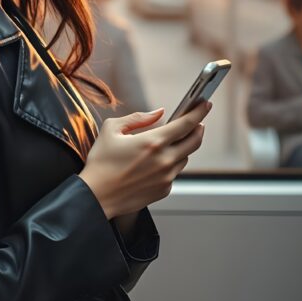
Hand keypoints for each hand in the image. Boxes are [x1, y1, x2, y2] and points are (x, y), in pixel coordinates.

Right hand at [78, 102, 210, 219]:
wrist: (96, 197)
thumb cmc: (101, 163)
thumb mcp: (112, 130)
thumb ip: (138, 118)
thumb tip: (158, 113)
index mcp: (153, 142)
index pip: (186, 124)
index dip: (199, 112)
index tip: (205, 104)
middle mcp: (164, 160)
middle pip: (194, 141)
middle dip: (199, 128)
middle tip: (197, 123)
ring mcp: (166, 177)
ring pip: (184, 157)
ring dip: (182, 147)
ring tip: (169, 143)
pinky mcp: (164, 190)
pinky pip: (174, 173)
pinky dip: (170, 164)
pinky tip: (154, 164)